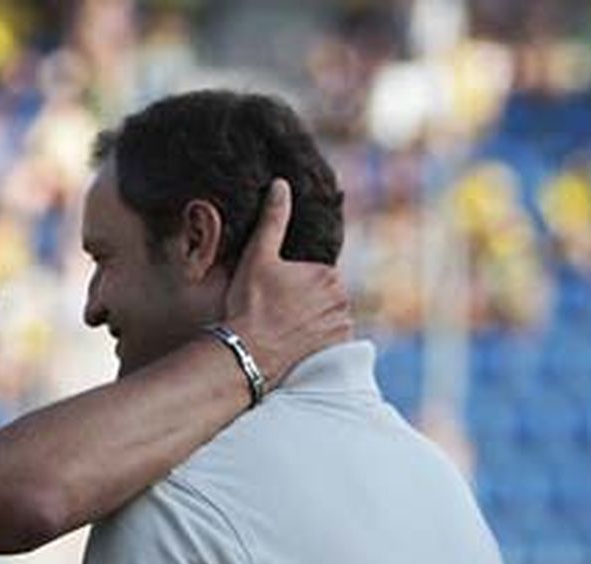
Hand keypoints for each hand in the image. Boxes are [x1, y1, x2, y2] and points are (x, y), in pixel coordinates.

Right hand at [222, 178, 353, 385]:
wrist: (248, 352)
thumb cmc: (249, 304)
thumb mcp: (258, 257)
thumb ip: (273, 220)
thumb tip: (281, 185)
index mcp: (328, 274)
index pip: (317, 275)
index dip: (295, 283)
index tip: (276, 294)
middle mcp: (342, 300)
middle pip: (325, 297)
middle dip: (307, 302)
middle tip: (277, 312)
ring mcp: (341, 327)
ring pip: (328, 318)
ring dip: (314, 321)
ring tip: (285, 329)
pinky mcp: (336, 350)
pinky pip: (332, 341)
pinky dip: (319, 341)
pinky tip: (297, 343)